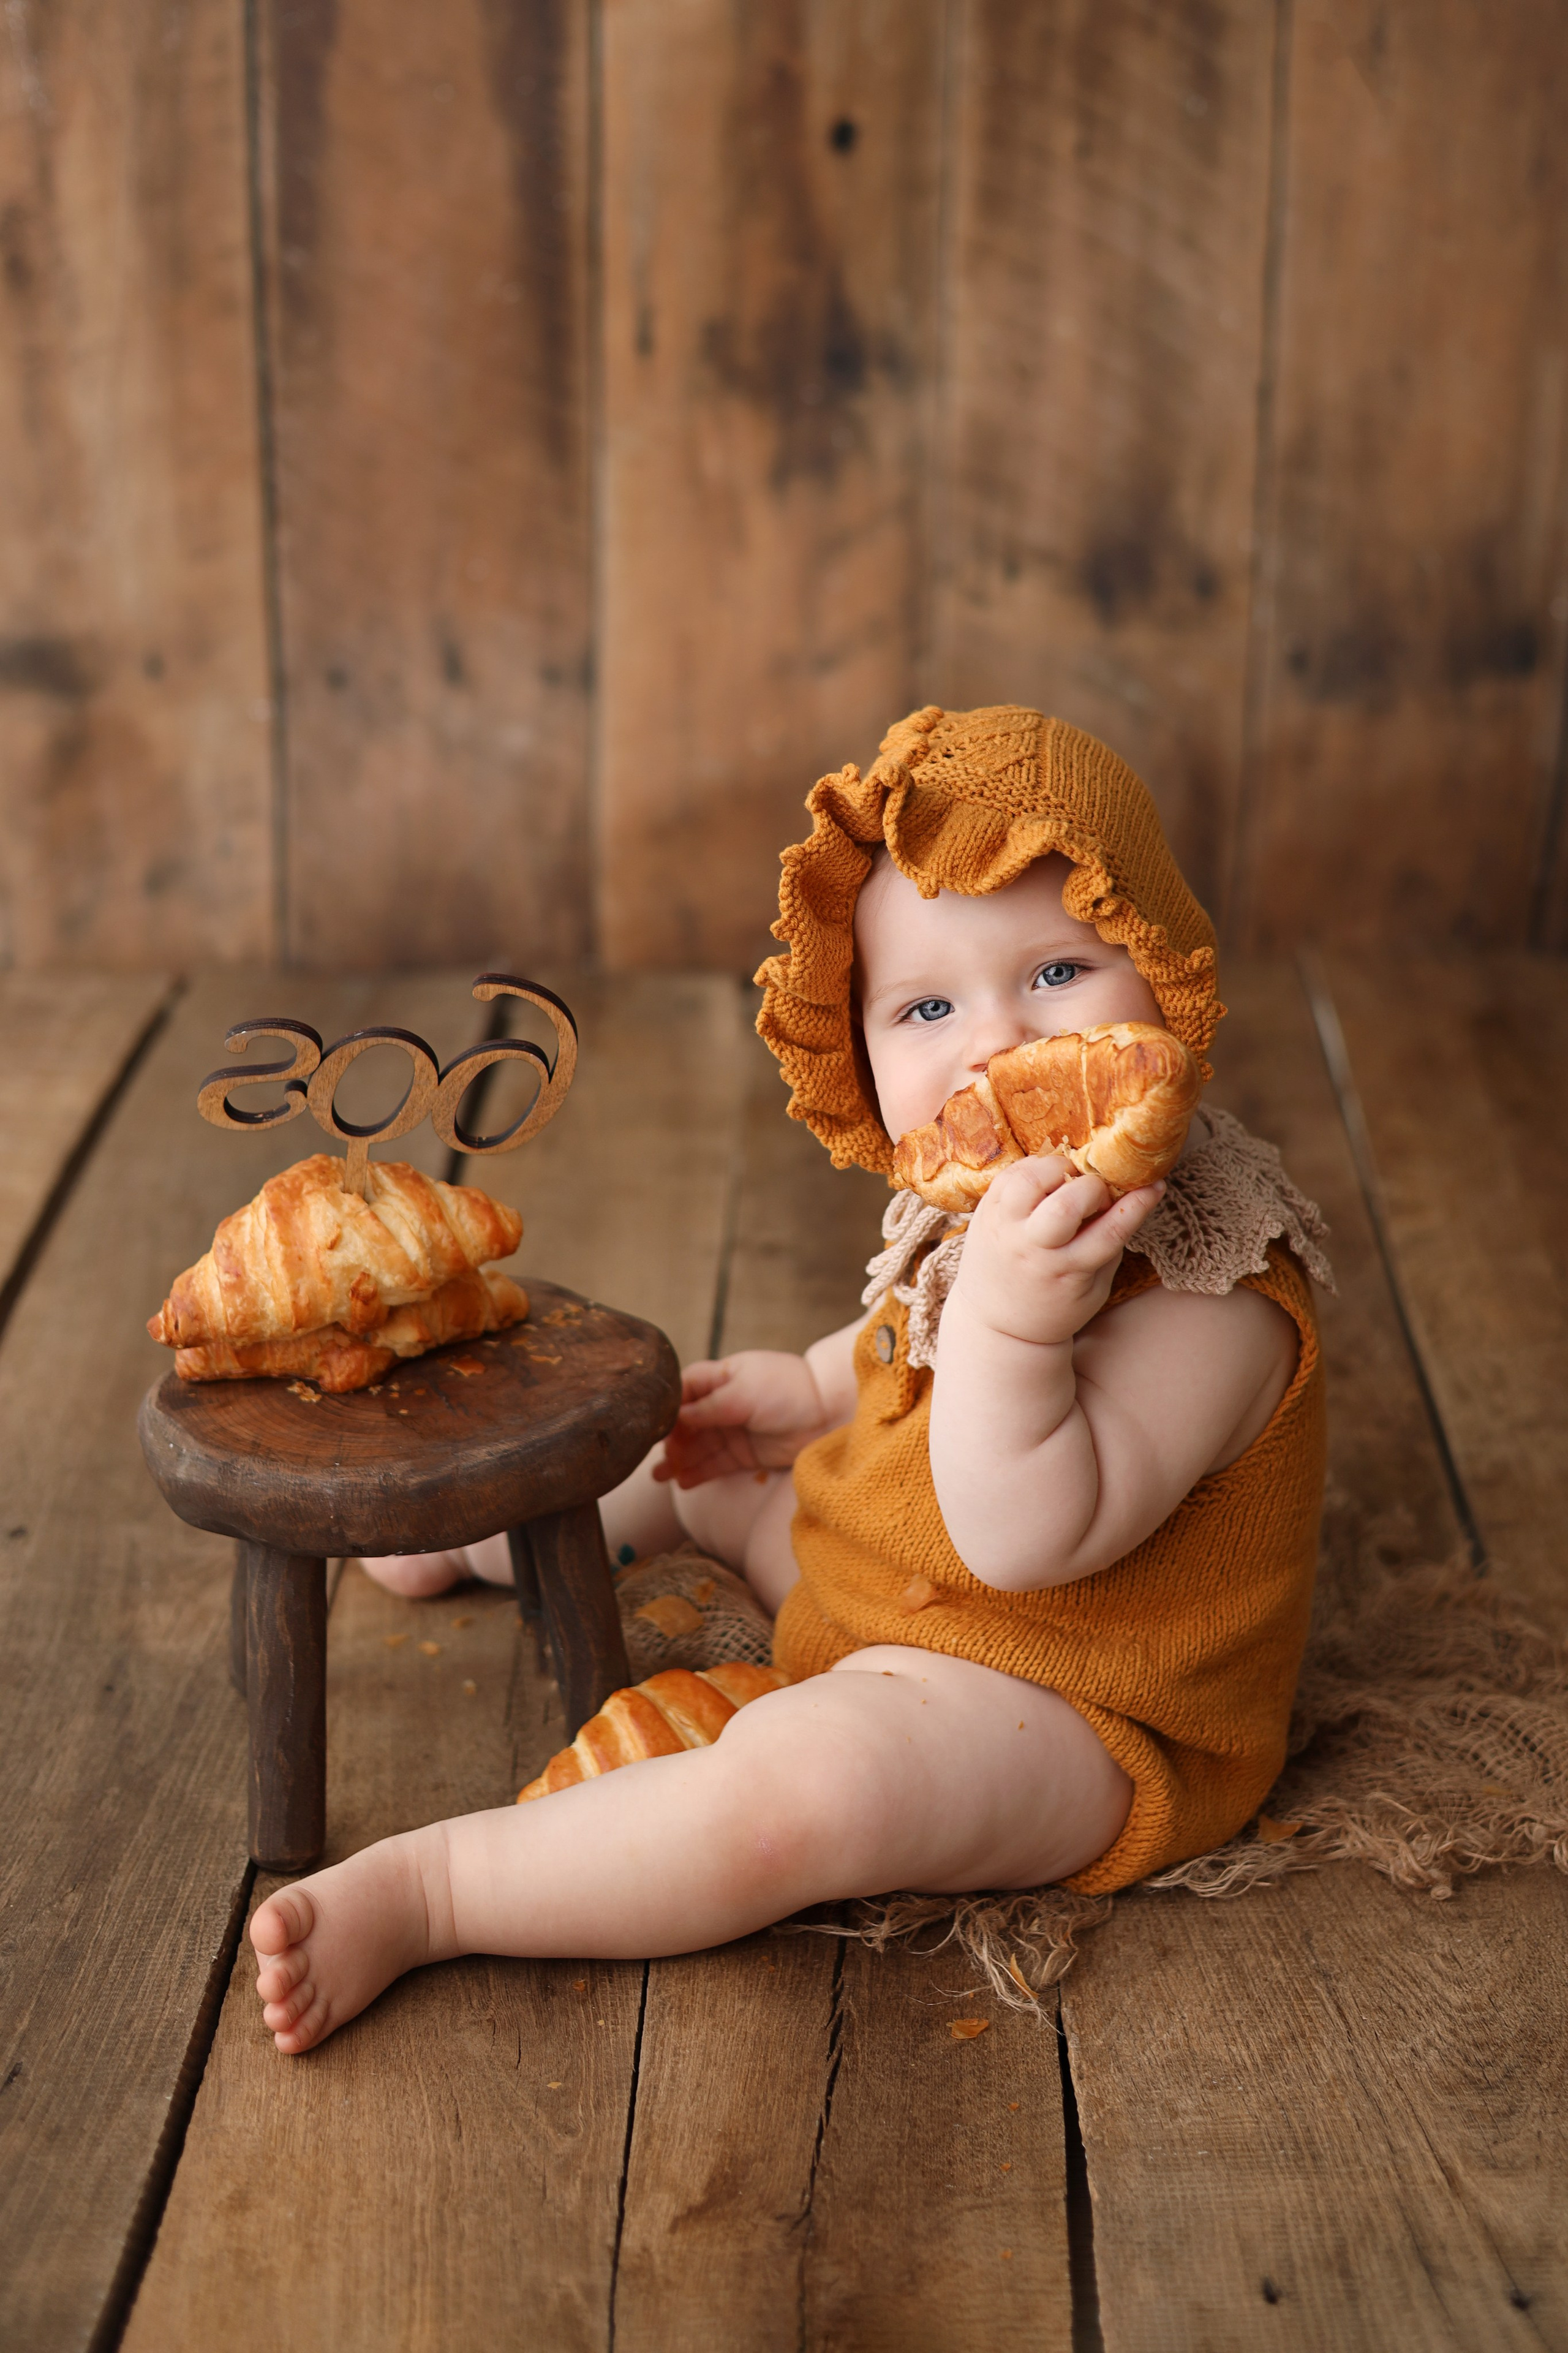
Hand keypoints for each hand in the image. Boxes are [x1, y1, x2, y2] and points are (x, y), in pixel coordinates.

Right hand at [653, 1350, 831, 1488]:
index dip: (667, 1408)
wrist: (828, 1413)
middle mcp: (723, 1403)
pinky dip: (699, 1474)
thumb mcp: (744, 1393)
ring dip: (679, 1460)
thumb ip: (709, 1407)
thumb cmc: (787, 1390)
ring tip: (661, 1476)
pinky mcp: (744, 1454)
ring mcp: (733, 1430)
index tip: (653, 1425)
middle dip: (671, 1440)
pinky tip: (683, 1482)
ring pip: (698, 1447)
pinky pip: (715, 1465)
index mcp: (721, 1377)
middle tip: (658, 1456)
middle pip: (686, 1423)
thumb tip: (675, 1417)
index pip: (683, 1390)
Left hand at [950, 1155, 1164, 1349]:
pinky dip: (1035, 1167)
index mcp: (1067, 1272)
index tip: (1155, 1185)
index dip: (1137, 1204)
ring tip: (1068, 1181)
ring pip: (1031, 1179)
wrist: (997, 1323)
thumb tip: (1133, 1193)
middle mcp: (1032, 1249)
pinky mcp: (985, 1211)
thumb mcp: (1094, 1287)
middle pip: (1065, 1204)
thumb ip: (1110, 1243)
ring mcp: (1004, 1228)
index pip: (1109, 1233)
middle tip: (1096, 1195)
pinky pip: (1010, 1173)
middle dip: (1092, 1188)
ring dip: (1059, 1168)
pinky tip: (1047, 1180)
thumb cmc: (1056, 1302)